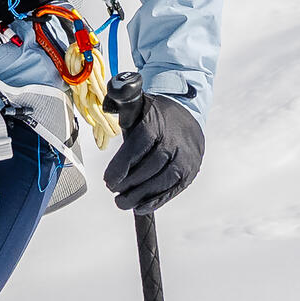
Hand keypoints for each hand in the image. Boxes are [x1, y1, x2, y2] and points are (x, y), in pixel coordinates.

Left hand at [105, 89, 203, 214]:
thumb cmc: (154, 114)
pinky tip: (140, 207)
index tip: (108, 181)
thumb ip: (122, 97)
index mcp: (157, 123)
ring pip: (162, 181)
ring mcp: (186, 158)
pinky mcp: (191, 171)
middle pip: (150, 168)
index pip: (138, 147)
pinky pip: (173, 190)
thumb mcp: (137, 101)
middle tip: (114, 191)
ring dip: (140, 196)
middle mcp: (174, 141)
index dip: (122, 166)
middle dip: (129, 184)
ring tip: (122, 202)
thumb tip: (113, 93)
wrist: (188, 116)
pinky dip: (156, 201)